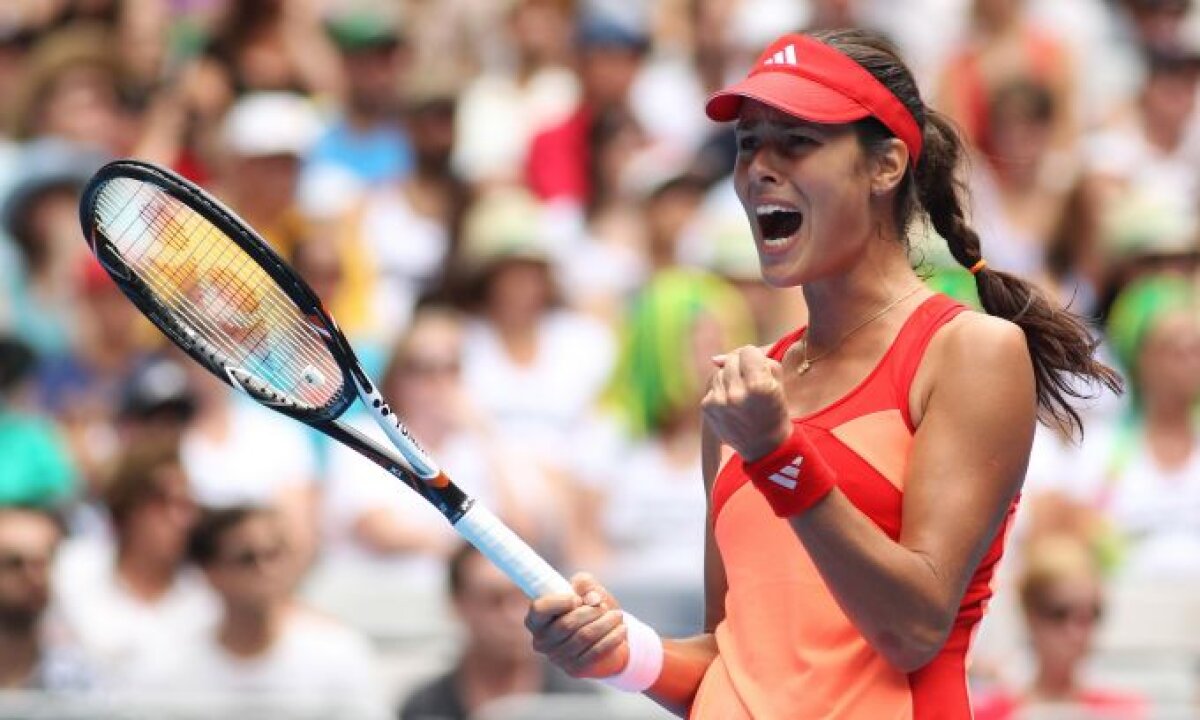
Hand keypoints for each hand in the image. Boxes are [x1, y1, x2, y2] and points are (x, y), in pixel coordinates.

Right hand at [526, 573, 628, 678]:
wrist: (605, 636)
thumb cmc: (590, 608)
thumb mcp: (587, 589)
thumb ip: (585, 584)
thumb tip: (591, 596)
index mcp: (536, 620)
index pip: (539, 609)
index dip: (559, 602)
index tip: (578, 599)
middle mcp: (541, 641)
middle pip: (566, 624)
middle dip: (591, 612)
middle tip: (604, 606)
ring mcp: (557, 658)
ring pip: (584, 636)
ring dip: (605, 623)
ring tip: (618, 615)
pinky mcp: (575, 669)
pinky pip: (596, 651)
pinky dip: (612, 638)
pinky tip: (622, 629)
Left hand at [702, 346, 791, 461]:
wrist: (765, 446)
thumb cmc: (774, 411)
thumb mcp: (777, 382)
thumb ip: (756, 361)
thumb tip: (715, 358)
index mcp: (759, 385)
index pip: (748, 351)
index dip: (754, 358)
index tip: (759, 370)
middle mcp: (736, 392)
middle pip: (731, 360)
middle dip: (741, 367)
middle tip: (750, 384)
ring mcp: (719, 401)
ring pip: (719, 373)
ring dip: (729, 379)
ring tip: (741, 396)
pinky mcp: (707, 408)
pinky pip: (712, 387)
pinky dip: (721, 392)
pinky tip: (731, 405)